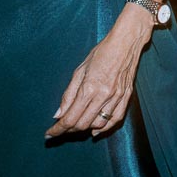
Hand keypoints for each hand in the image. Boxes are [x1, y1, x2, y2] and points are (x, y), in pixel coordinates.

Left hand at [46, 5, 151, 138]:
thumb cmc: (101, 53)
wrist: (127, 42)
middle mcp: (104, 95)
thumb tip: (58, 114)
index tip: (49, 134)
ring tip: (76, 125)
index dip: (57, 129)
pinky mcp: (127, 96)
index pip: (70, 118)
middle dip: (68, 130)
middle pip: (83, 124)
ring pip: (98, 124)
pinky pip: (115, 119)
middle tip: (61, 128)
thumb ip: (68, 94)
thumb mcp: (79, 70)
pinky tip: (95, 130)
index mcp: (89, 88)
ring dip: (84, 128)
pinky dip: (104, 128)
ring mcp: (117, 97)